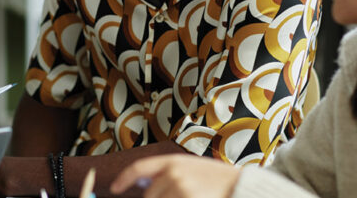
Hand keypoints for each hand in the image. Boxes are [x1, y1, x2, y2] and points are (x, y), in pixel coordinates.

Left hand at [111, 155, 240, 197]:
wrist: (242, 187)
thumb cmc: (215, 180)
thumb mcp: (190, 168)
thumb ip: (166, 174)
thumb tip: (141, 184)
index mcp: (172, 161)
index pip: (139, 168)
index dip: (124, 178)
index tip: (115, 188)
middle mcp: (173, 174)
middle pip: (148, 195)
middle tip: (177, 196)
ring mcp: (180, 190)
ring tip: (191, 196)